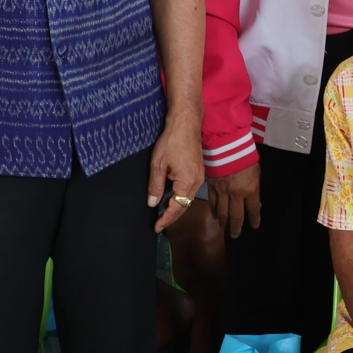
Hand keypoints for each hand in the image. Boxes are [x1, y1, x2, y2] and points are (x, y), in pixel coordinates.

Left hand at [147, 119, 203, 233]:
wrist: (186, 124)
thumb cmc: (171, 142)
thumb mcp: (158, 165)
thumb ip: (155, 186)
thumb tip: (152, 203)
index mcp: (187, 183)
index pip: (177, 208)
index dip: (166, 219)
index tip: (157, 228)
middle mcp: (197, 183)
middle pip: (185, 206)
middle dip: (172, 217)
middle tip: (159, 225)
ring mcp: (200, 177)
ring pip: (188, 199)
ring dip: (177, 208)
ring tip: (164, 215)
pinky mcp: (199, 172)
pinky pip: (190, 191)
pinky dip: (181, 198)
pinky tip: (172, 199)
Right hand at [211, 161, 262, 238]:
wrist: (226, 146)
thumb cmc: (245, 157)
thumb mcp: (257, 172)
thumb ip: (256, 189)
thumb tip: (257, 203)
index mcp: (250, 190)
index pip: (254, 210)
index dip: (255, 220)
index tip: (255, 226)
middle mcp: (236, 194)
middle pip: (236, 216)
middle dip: (236, 228)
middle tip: (235, 235)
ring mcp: (222, 192)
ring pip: (222, 212)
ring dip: (224, 222)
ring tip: (224, 228)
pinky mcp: (212, 187)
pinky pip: (213, 203)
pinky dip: (214, 211)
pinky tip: (215, 216)